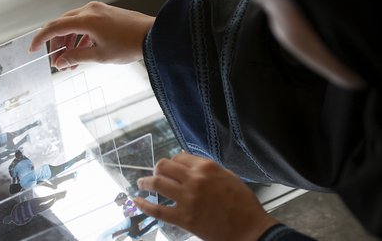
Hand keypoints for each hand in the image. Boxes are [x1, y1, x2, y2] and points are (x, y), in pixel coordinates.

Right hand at [30, 1, 154, 69]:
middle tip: (56, 63)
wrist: (153, 36)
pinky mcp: (105, 13)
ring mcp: (98, 10)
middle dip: (57, 45)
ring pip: (74, 25)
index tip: (32, 50)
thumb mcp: (100, 56)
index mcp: (86, 19)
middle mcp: (90, 10)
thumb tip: (59, 62)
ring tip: (70, 63)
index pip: (55, 27)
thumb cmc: (129, 45)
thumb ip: (76, 57)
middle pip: (63, 26)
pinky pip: (86, 24)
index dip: (41, 39)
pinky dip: (81, 38)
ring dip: (69, 43)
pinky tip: (82, 53)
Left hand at [134, 153, 277, 240]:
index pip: (179, 156)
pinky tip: (137, 201)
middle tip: (154, 174)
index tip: (170, 167)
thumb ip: (207, 167)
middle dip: (157, 169)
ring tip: (141, 184)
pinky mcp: (184, 218)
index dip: (172, 161)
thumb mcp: (228, 176)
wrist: (250, 229)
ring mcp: (188, 199)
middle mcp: (195, 179)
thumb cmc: (242, 203)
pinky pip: (157, 209)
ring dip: (145, 182)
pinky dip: (143, 205)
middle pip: (164, 166)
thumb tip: (187, 159)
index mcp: (207, 167)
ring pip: (157, 184)